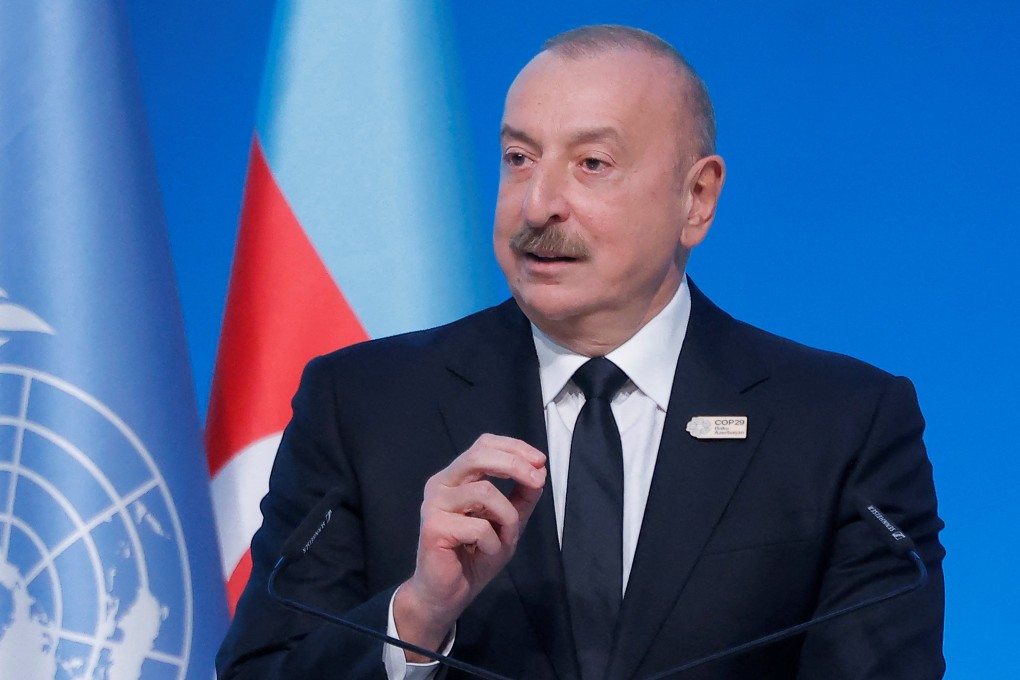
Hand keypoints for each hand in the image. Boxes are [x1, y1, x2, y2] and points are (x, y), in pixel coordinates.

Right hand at [393, 434, 546, 657]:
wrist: (447, 594)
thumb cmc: (474, 556)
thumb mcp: (508, 522)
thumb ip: (522, 497)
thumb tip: (539, 470)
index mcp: (456, 477)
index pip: (483, 445)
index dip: (513, 447)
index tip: (539, 461)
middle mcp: (441, 484)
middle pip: (478, 455)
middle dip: (514, 465)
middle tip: (538, 480)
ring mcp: (434, 504)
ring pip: (484, 492)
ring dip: (507, 517)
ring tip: (505, 539)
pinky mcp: (433, 528)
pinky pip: (478, 526)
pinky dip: (493, 542)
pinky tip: (485, 552)